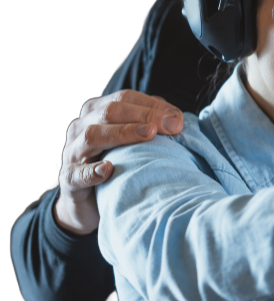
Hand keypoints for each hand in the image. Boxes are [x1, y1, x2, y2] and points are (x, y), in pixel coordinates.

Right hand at [54, 90, 183, 234]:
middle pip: (109, 111)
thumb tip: (176, 118)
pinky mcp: (68, 179)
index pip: (125, 98)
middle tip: (171, 125)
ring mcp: (72, 152)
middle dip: (143, 115)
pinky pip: (77, 173)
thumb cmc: (118, 164)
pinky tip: (109, 169)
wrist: (90, 203)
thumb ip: (151, 124)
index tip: (177, 118)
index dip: (152, 105)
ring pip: (92, 135)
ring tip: (149, 135)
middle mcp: (81, 127)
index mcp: (97, 112)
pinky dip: (92, 170)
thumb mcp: (133, 141)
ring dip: (122, 133)